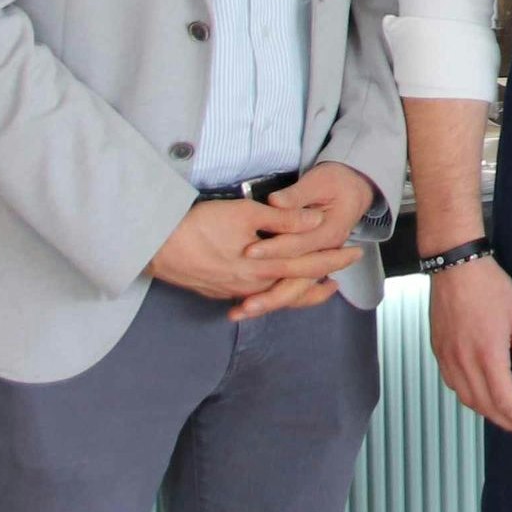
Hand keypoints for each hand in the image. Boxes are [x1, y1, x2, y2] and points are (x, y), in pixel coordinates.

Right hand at [148, 199, 354, 313]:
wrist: (155, 246)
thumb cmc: (199, 226)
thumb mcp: (245, 213)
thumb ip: (283, 219)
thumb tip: (316, 223)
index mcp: (264, 268)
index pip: (309, 265)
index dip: (334, 258)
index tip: (356, 253)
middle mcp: (253, 287)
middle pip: (296, 288)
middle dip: (321, 281)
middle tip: (342, 276)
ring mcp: (234, 292)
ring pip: (276, 297)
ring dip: (299, 292)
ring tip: (318, 289)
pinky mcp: (218, 292)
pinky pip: (255, 298)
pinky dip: (272, 295)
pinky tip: (273, 292)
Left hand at [229, 163, 378, 320]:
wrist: (356, 188)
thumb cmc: (337, 182)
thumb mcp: (317, 183)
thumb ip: (295, 197)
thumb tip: (276, 201)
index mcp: (329, 232)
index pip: (297, 246)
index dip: (273, 249)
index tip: (247, 254)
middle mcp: (324, 253)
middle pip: (297, 280)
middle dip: (269, 295)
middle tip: (244, 306)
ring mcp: (317, 260)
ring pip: (295, 290)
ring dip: (269, 302)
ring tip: (242, 311)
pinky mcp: (309, 263)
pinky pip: (293, 289)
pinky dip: (273, 298)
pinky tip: (248, 306)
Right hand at [428, 255, 511, 431]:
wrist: (455, 267)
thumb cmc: (489, 286)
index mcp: (488, 355)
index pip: (505, 401)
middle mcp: (464, 362)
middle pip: (485, 406)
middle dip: (506, 421)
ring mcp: (448, 358)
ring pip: (466, 399)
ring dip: (486, 412)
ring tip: (504, 414)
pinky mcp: (438, 352)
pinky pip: (453, 385)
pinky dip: (468, 397)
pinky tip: (480, 393)